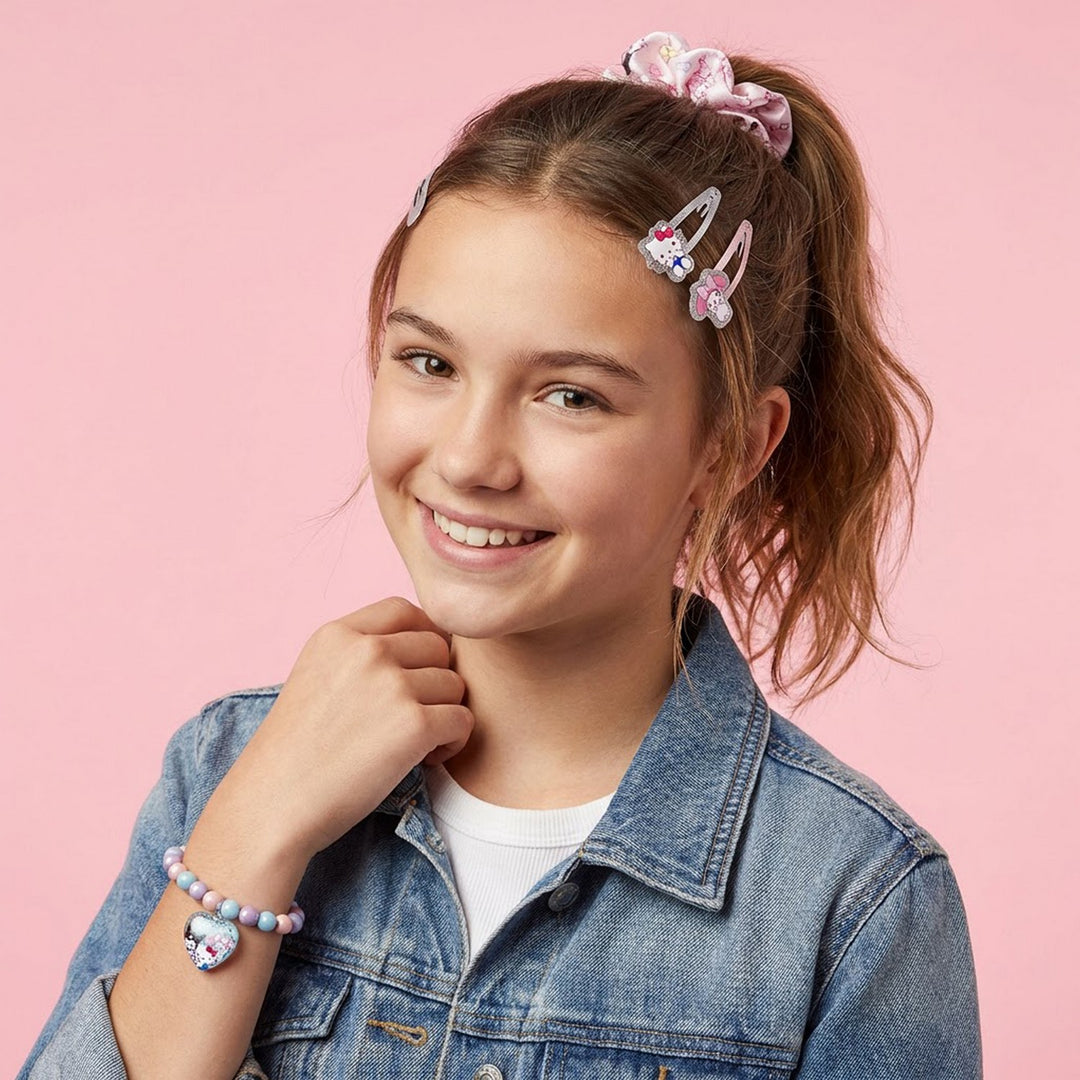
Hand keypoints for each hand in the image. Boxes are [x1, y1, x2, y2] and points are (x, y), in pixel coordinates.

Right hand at [208, 596, 473, 860]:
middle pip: (437, 647)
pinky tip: (423, 760)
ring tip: (413, 744)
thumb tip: (427, 644)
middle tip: (412, 717)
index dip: (422, 637)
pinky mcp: (414, 724)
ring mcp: (391, 684)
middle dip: (434, 682)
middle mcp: (366, 649)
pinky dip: (452, 743)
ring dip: (444, 715)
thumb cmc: (296, 753)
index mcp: (337, 633)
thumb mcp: (315, 677)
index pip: (404, 610)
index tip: (418, 671)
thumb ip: (360, 655)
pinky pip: (462, 720)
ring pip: (454, 685)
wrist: (272, 806)